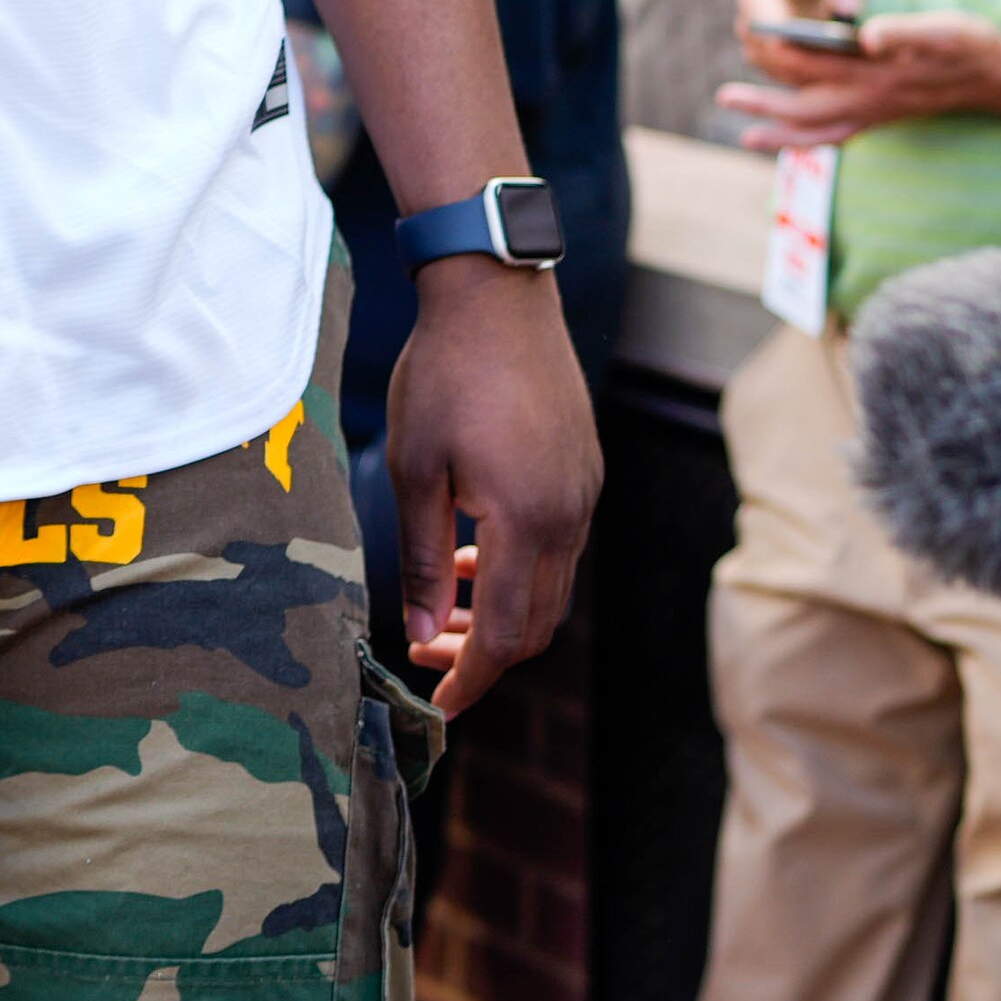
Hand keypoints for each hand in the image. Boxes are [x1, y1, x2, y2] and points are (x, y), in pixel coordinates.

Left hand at [379, 260, 600, 719]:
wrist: (496, 294)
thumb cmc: (443, 374)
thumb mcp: (415, 470)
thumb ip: (423, 559)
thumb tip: (423, 634)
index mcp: (527, 521)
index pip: (507, 635)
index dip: (471, 679)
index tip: (438, 705)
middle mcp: (570, 516)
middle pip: (539, 623)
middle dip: (484, 654)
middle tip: (428, 654)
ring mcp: (585, 493)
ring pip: (552, 587)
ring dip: (503, 610)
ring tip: (446, 607)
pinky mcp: (585, 470)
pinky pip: (560, 545)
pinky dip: (521, 569)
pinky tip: (476, 551)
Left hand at [720, 8, 1000, 149]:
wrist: (998, 78)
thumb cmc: (969, 45)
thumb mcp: (943, 28)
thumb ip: (905, 31)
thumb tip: (867, 36)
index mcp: (875, 73)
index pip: (815, 67)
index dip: (781, 56)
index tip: (750, 46)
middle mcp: (870, 100)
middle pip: (805, 104)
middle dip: (764, 102)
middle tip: (724, 96)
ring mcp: (876, 113)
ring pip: (818, 129)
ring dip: (780, 130)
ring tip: (746, 134)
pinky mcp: (882, 118)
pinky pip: (838, 137)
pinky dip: (810, 143)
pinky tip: (791, 141)